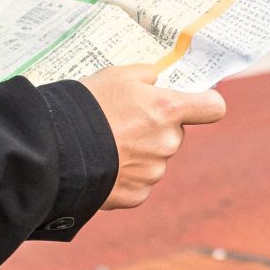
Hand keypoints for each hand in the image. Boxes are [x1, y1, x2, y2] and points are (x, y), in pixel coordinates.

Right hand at [78, 64, 225, 210]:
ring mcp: (153, 171)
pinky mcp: (137, 195)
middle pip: (175, 134)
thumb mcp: (116, 75)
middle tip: (124, 123)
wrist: (56, 149)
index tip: (195, 103)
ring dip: (139, 154)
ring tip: (107, 145)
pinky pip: (139, 182)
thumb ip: (146, 76)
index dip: (204, 104)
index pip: (213, 107)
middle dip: (156, 129)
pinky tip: (103, 165)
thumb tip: (157, 81)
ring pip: (155, 159)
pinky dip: (124, 176)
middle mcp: (168, 142)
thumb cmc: (87, 106)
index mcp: (168, 109)